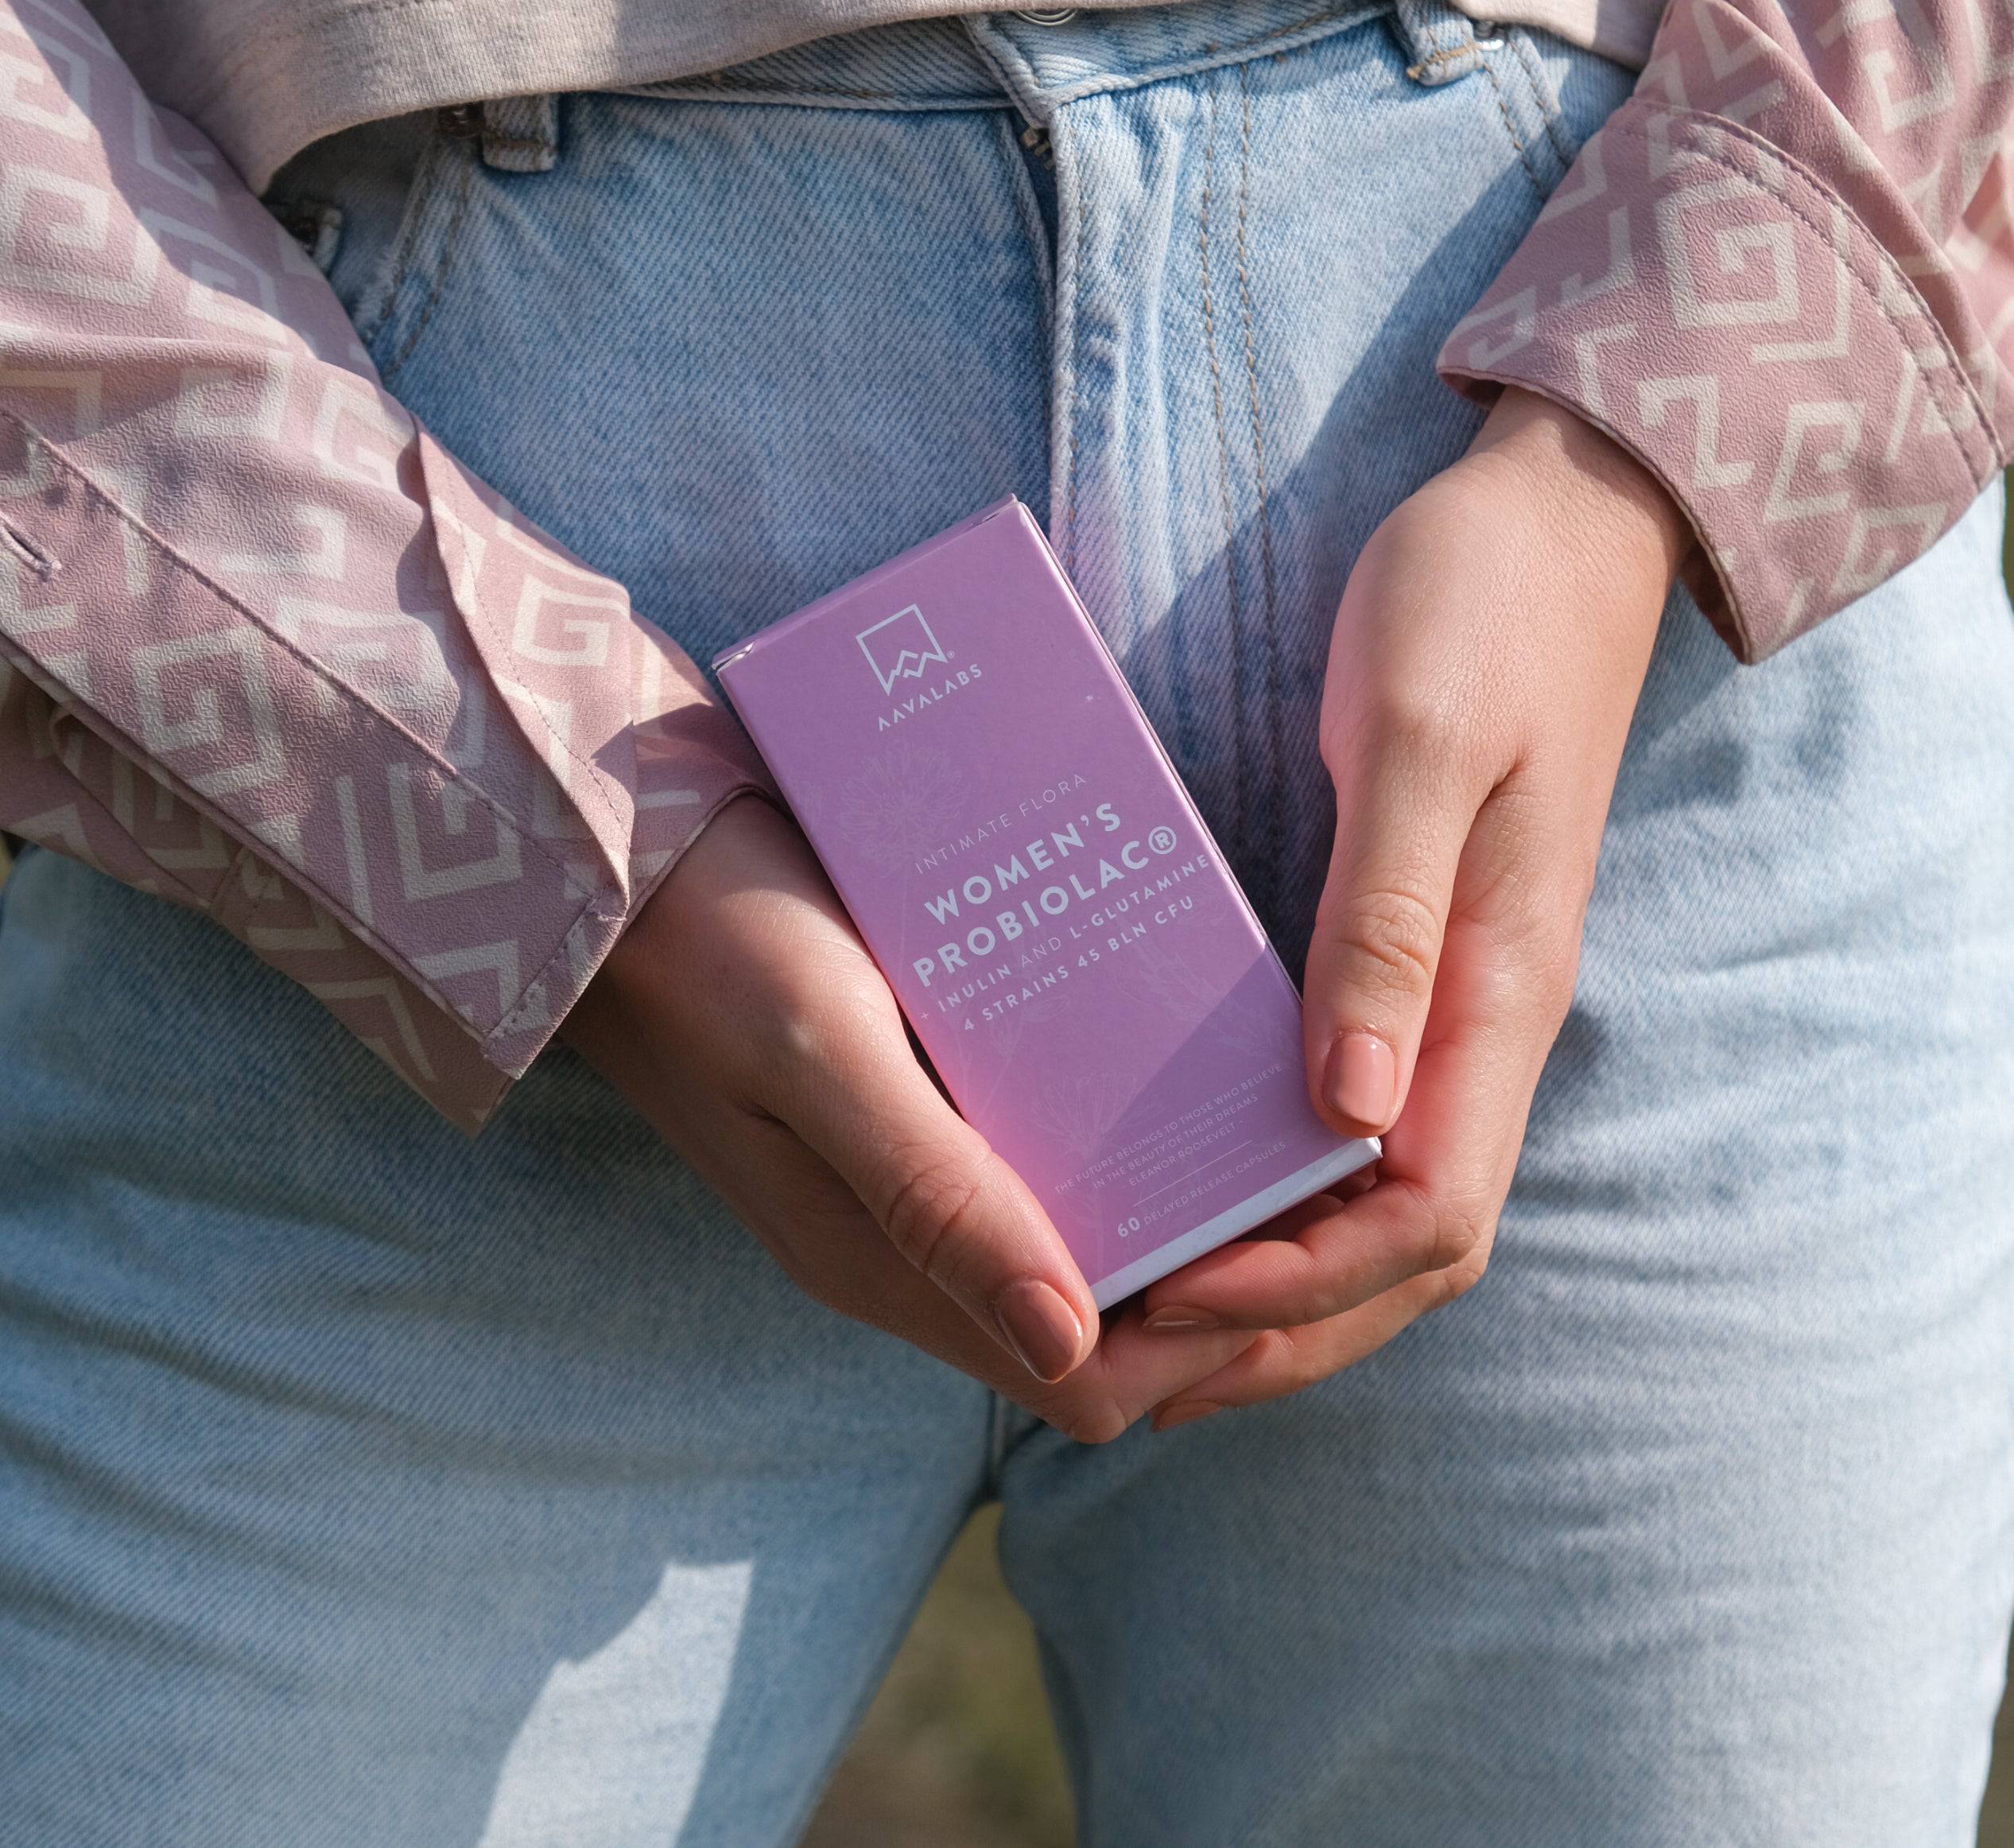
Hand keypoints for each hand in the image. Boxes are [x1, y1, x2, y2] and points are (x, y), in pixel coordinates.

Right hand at [562, 793, 1255, 1441]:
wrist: (607, 854)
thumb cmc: (709, 939)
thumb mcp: (822, 1053)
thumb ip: (933, 1193)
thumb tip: (1068, 1341)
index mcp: (883, 1264)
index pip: (1089, 1380)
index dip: (1202, 1332)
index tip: (1278, 1226)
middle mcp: (902, 1244)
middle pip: (1101, 1315)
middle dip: (1211, 1264)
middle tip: (1288, 1151)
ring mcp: (904, 1176)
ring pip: (1076, 1231)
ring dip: (1164, 1189)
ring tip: (1236, 1093)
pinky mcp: (907, 1105)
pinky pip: (1036, 1150)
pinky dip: (1105, 1125)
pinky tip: (1150, 1041)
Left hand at [1137, 387, 1688, 1425]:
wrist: (1552, 523)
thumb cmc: (1479, 611)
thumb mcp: (1416, 745)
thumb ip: (1385, 924)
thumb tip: (1346, 1111)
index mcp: (1497, 996)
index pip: (1427, 1215)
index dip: (1304, 1283)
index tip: (1171, 1293)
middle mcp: (1479, 1027)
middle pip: (1401, 1251)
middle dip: (1277, 1328)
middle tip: (1126, 1372)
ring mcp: (1445, 1003)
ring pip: (1375, 1202)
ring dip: (1272, 1277)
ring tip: (1138, 1314)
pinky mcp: (1405, 962)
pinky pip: (1349, 1120)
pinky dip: (1275, 1183)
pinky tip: (1183, 1179)